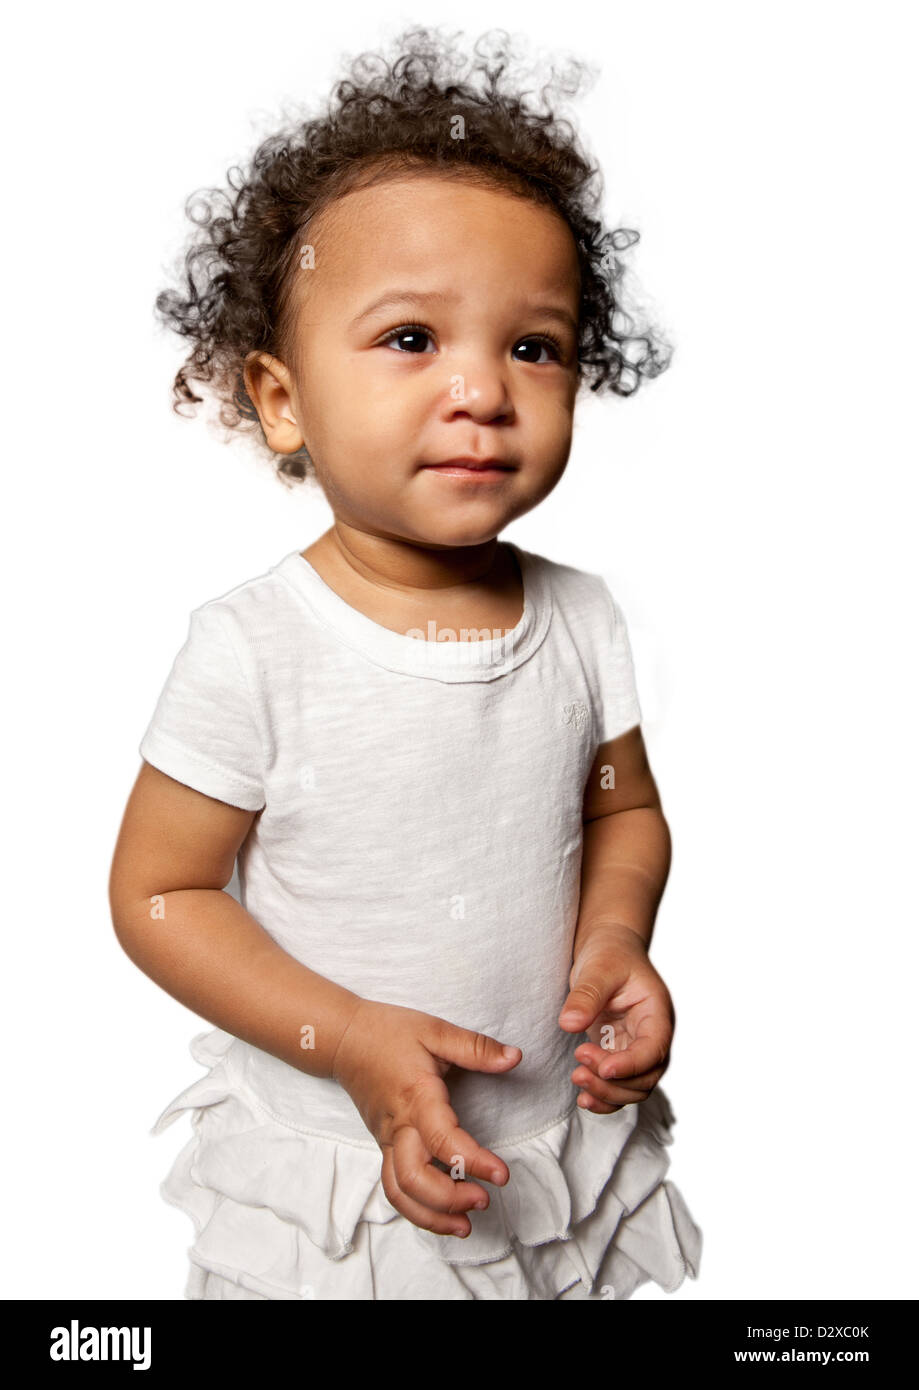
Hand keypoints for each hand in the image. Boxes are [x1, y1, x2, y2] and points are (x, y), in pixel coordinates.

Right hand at [331, 998, 521, 1237]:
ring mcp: (387, 1139)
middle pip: (413, 1178)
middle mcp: (398, 1125)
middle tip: (484, 1201)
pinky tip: (441, 1213)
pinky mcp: (383, 1145)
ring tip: (464, 1226)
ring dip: (430, 1216)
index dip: (473, 1161)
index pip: (442, 1139)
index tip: (501, 1175)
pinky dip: (416, 1207)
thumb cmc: (389, 1032)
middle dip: (449, 1199)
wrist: (343, 1039)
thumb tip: (515, 1057)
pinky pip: (394, 1185)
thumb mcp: (435, 1029)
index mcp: (415, 1096)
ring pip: (398, 1192)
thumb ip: (475, 1047)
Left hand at [558, 925, 672, 1113]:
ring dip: (608, 1093)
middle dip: (614, 1082)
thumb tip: (569, 1024)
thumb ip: (586, 995)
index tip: (602, 1067)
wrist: (608, 949)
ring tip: (577, 1079)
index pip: (654, 1049)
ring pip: (634, 1088)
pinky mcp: (620, 1054)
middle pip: (646, 1077)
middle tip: (578, 1070)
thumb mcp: (598, 967)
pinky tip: (583, 1097)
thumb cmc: (610, 953)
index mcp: (657, 1013)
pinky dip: (605, 1097)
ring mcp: (637, 1048)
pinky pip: (620, 1086)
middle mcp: (653, 1035)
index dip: (631, 1064)